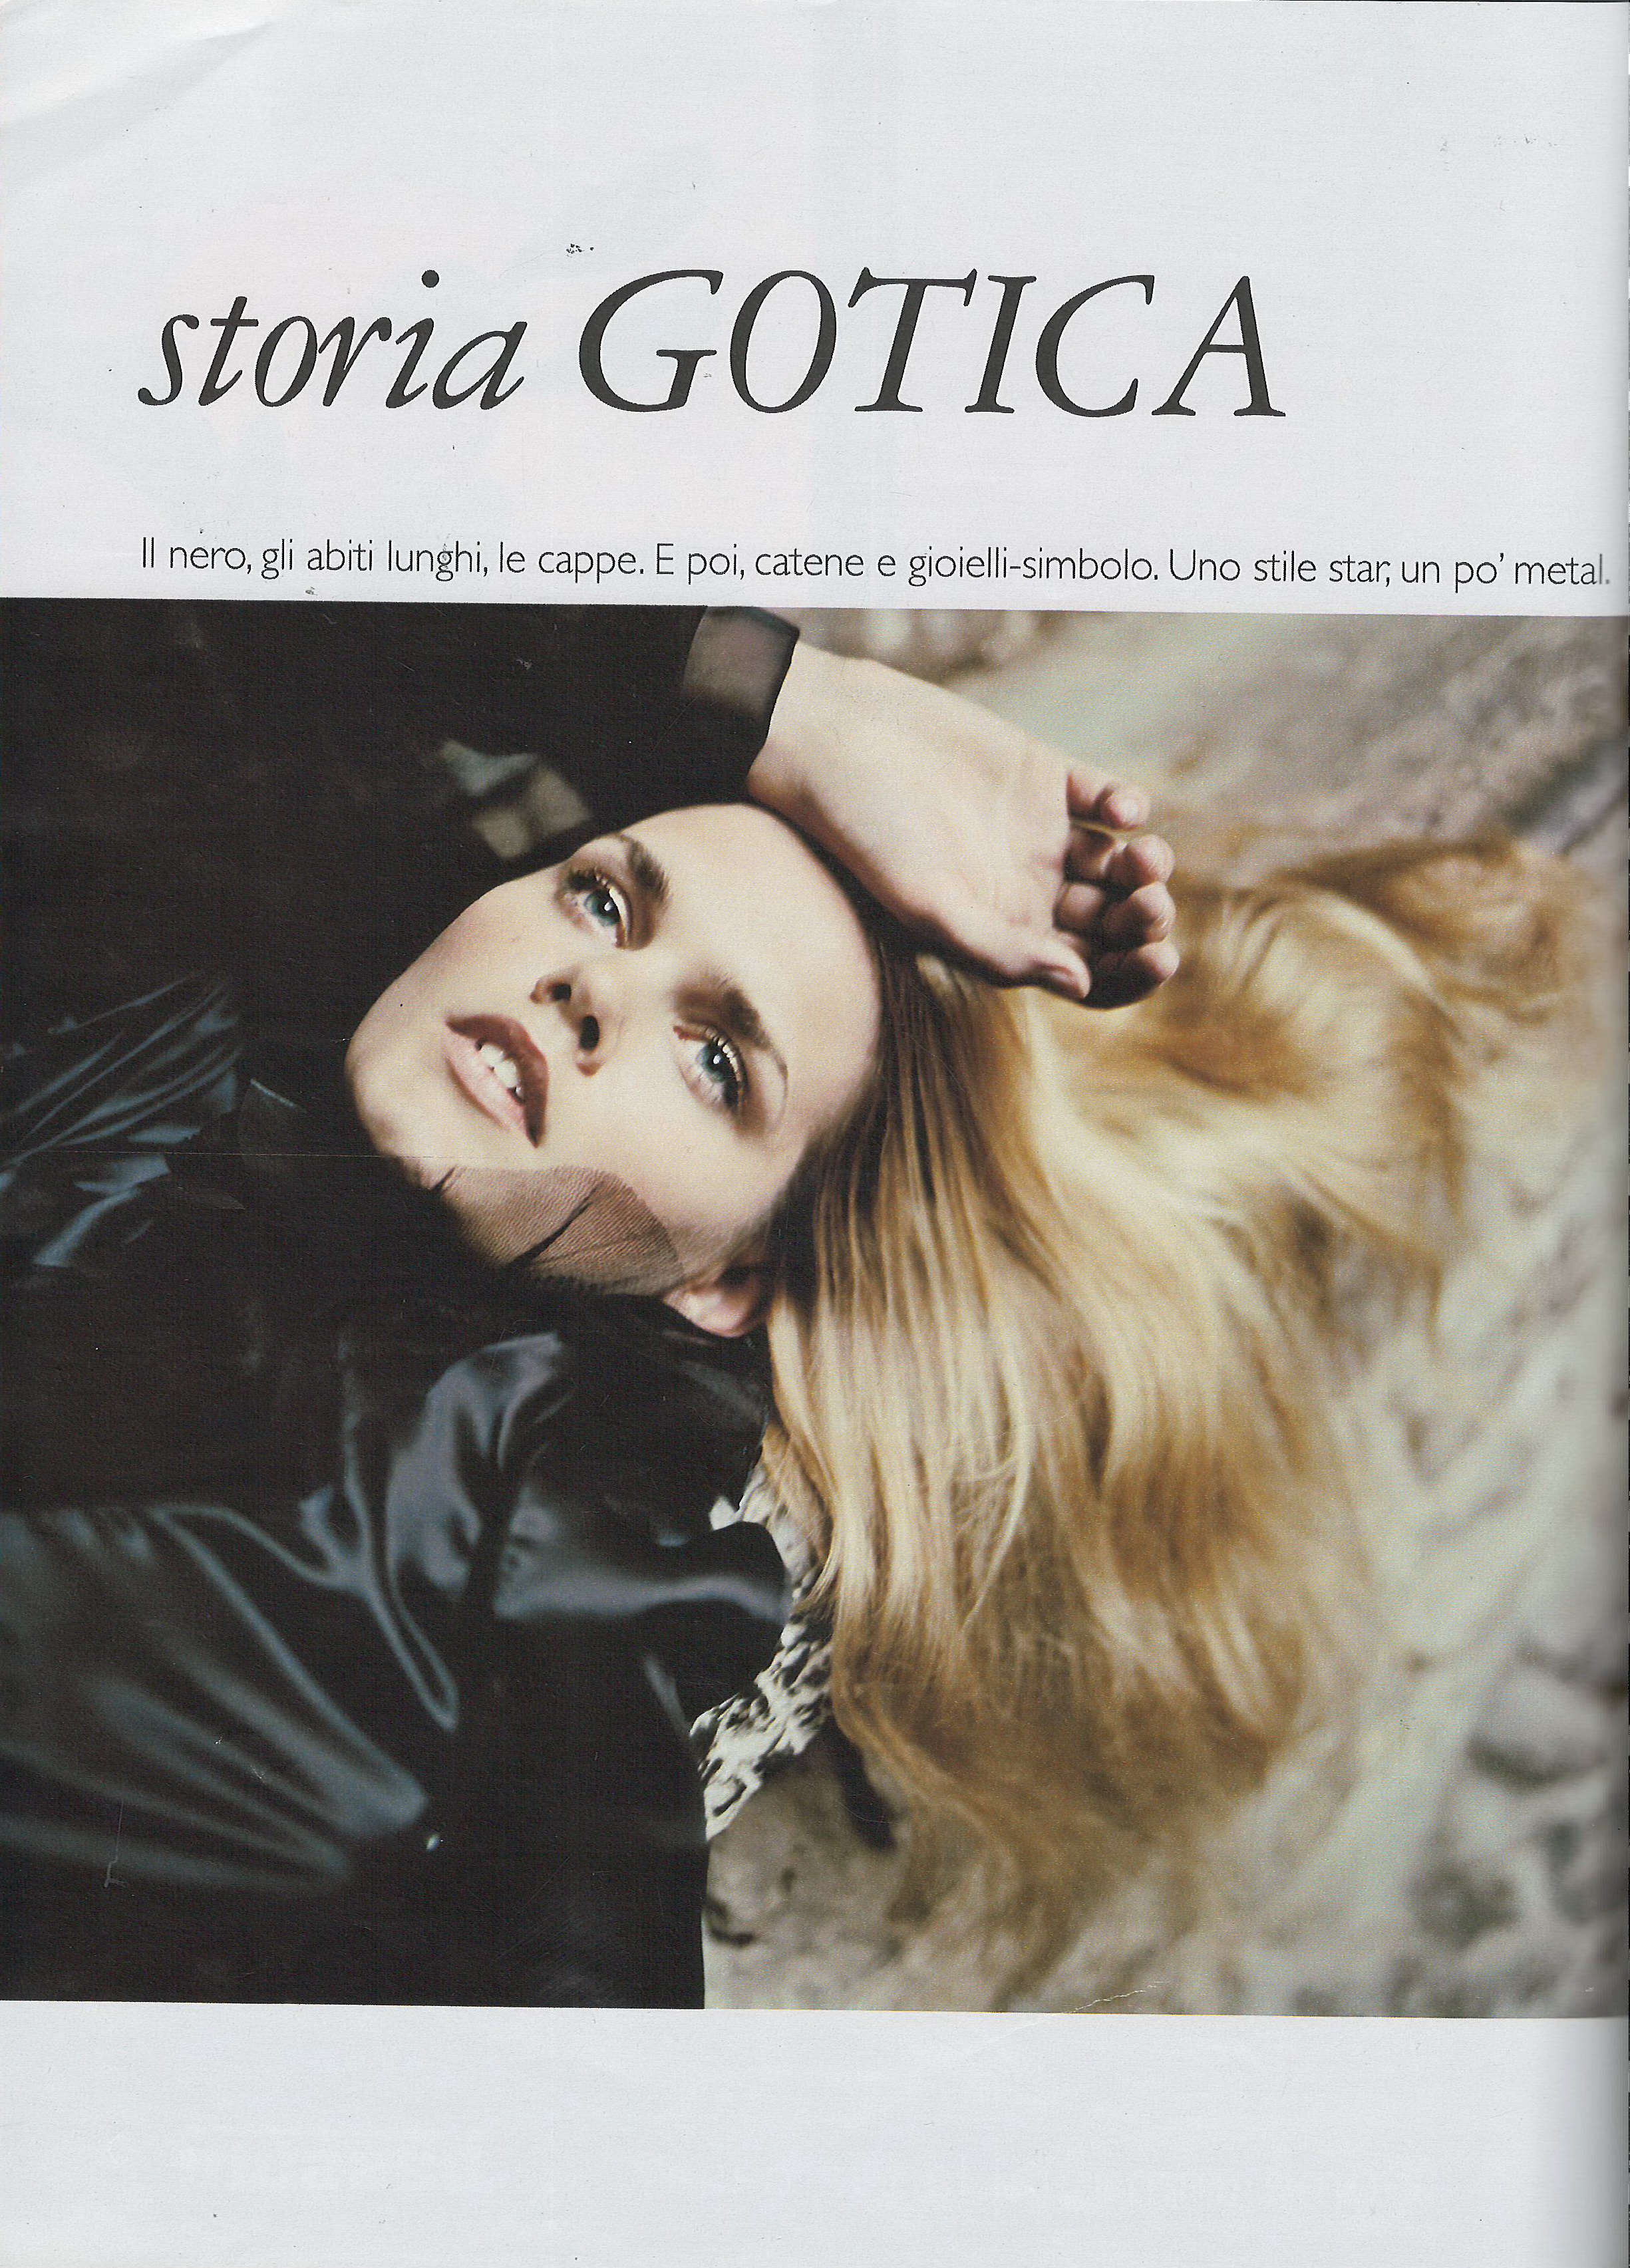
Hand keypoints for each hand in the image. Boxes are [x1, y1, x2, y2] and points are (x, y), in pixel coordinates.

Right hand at [747, 641, 1177, 1004]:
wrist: (835, 739)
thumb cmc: (865, 833)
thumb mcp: (927, 906)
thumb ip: (1000, 951)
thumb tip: (1082, 984)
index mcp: (1002, 936)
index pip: (1087, 976)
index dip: (1130, 977)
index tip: (1159, 960)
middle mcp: (1027, 891)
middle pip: (1114, 923)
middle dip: (1145, 922)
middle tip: (1151, 908)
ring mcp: (1040, 834)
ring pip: (1122, 864)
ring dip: (1148, 868)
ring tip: (1142, 859)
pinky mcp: (1044, 776)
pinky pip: (1107, 800)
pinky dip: (1129, 807)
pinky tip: (1122, 812)